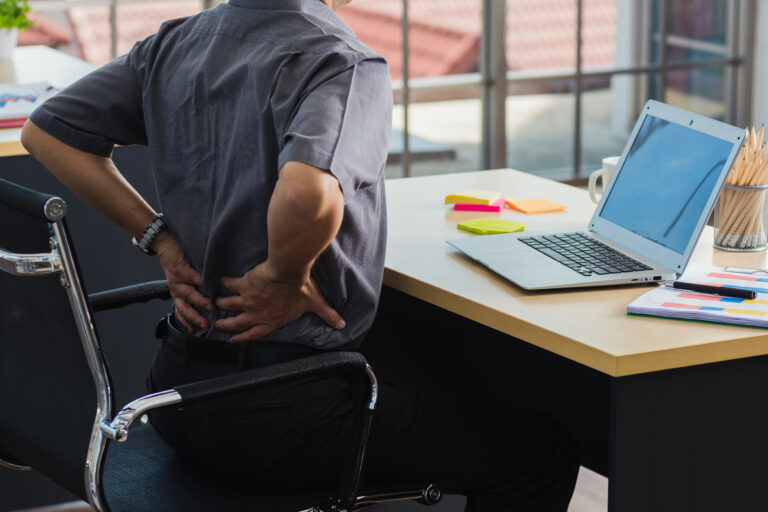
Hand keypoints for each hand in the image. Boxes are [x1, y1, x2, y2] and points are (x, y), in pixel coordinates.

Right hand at [153, 231, 212, 333]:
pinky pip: (179, 310)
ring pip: (183, 306)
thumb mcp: (192, 250)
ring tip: (204, 325)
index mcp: (182, 270)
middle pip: (189, 294)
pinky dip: (185, 321)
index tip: (215, 288)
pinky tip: (191, 330)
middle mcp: (177, 281)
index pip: (194, 278)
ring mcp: (175, 289)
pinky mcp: (175, 295)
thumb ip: (204, 258)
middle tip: (212, 308)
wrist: (164, 245)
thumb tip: (222, 264)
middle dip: (201, 302)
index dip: (204, 283)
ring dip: (194, 317)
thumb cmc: (181, 247)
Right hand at [214, 261, 344, 341]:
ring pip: (230, 305)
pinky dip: (224, 283)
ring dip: (222, 305)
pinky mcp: (244, 284)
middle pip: (238, 323)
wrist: (288, 271)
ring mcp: (248, 299)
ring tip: (215, 304)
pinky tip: (218, 282)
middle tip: (218, 325)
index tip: (233, 339)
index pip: (255, 334)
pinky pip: (230, 285)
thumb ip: (327, 314)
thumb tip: (342, 324)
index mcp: (272, 320)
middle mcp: (257, 312)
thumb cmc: (302, 288)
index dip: (243, 338)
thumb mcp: (315, 303)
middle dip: (227, 326)